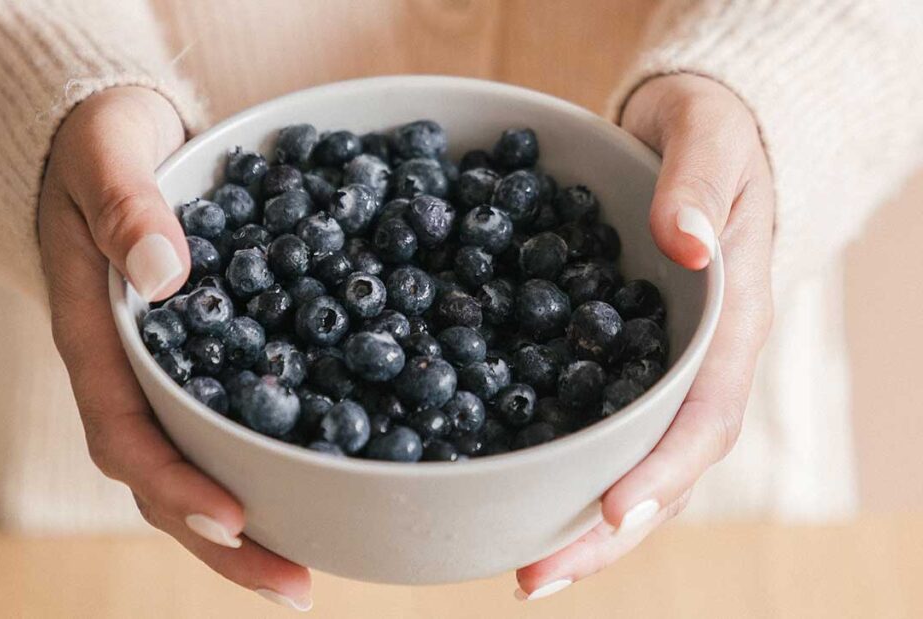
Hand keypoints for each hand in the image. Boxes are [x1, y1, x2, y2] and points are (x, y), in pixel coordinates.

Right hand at [38, 87, 311, 610]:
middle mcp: (132, 372)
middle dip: (225, 541)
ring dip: (251, 526)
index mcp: (98, 335)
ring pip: (200, 465)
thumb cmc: (100, 143)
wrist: (115, 140)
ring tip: (309, 573)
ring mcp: (169, 374)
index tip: (233, 516)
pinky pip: (234, 423)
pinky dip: (273, 462)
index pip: (124, 431)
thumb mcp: (105, 153)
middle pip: (165, 478)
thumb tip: (167, 275)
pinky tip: (329, 483)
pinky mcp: (209, 359)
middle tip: (295, 588)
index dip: (173, 481)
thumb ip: (125, 206)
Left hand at [515, 74, 774, 598]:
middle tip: (533, 578)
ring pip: (628, 466)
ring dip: (578, 525)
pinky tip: (508, 494)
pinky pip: (594, 427)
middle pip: (664, 471)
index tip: (612, 514)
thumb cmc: (710, 132)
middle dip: (603, 532)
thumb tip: (682, 243)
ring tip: (519, 570)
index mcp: (729, 323)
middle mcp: (695, 364)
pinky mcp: (618, 361)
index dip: (662, 472)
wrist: (694, 134)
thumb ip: (699, 184)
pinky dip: (558, 470)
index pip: (704, 417)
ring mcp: (656, 370)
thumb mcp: (710, 138)